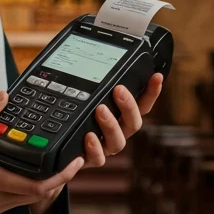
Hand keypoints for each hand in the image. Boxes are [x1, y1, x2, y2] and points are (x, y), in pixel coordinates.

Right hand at [0, 91, 84, 213]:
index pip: (37, 186)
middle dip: (60, 178)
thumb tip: (2, 97)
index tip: (75, 161)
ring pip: (28, 199)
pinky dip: (28, 188)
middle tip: (72, 159)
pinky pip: (15, 201)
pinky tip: (28, 171)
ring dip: (45, 184)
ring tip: (55, 163)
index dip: (61, 175)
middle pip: (39, 194)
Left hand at [30, 72, 163, 213]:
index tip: (156, 76)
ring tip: (100, 110)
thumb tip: (89, 54)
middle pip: (134, 123)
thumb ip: (92, 83)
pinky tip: (88, 137)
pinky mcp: (90, 159)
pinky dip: (94, 148)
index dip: (152, 92)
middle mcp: (118, 132)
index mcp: (120, 116)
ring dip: (111, 125)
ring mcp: (105, 147)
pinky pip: (98, 158)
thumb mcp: (83, 97)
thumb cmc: (75, 116)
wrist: (58, 148)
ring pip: (119, 142)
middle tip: (119, 90)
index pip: (142, 104)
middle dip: (129, 106)